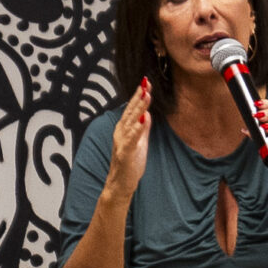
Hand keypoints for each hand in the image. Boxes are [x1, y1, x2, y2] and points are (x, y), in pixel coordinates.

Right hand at [104, 82, 149, 200]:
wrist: (120, 184)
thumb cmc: (130, 164)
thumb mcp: (140, 142)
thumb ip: (143, 128)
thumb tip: (147, 113)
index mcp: (124, 129)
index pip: (133, 109)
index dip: (139, 96)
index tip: (146, 83)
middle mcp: (121, 133)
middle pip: (130, 111)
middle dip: (139, 97)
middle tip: (146, 83)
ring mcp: (122, 142)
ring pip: (131, 122)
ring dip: (138, 108)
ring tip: (146, 95)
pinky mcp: (125, 153)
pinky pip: (131, 140)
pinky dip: (136, 129)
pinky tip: (142, 120)